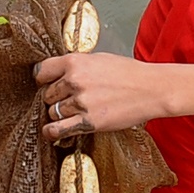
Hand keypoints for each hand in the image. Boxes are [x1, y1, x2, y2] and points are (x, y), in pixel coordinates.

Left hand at [34, 52, 168, 140]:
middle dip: (54, 98)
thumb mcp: (98, 59)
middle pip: (47, 94)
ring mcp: (81, 102)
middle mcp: (74, 80)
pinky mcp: (89, 121)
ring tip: (73, 113)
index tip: (45, 85)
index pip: (41, 71)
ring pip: (53, 111)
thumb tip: (58, 74)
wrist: (152, 89)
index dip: (42, 80)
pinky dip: (52, 132)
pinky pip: (59, 129)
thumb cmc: (128, 73)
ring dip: (60, 114)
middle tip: (68, 100)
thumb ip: (76, 66)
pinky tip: (52, 133)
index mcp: (74, 61)